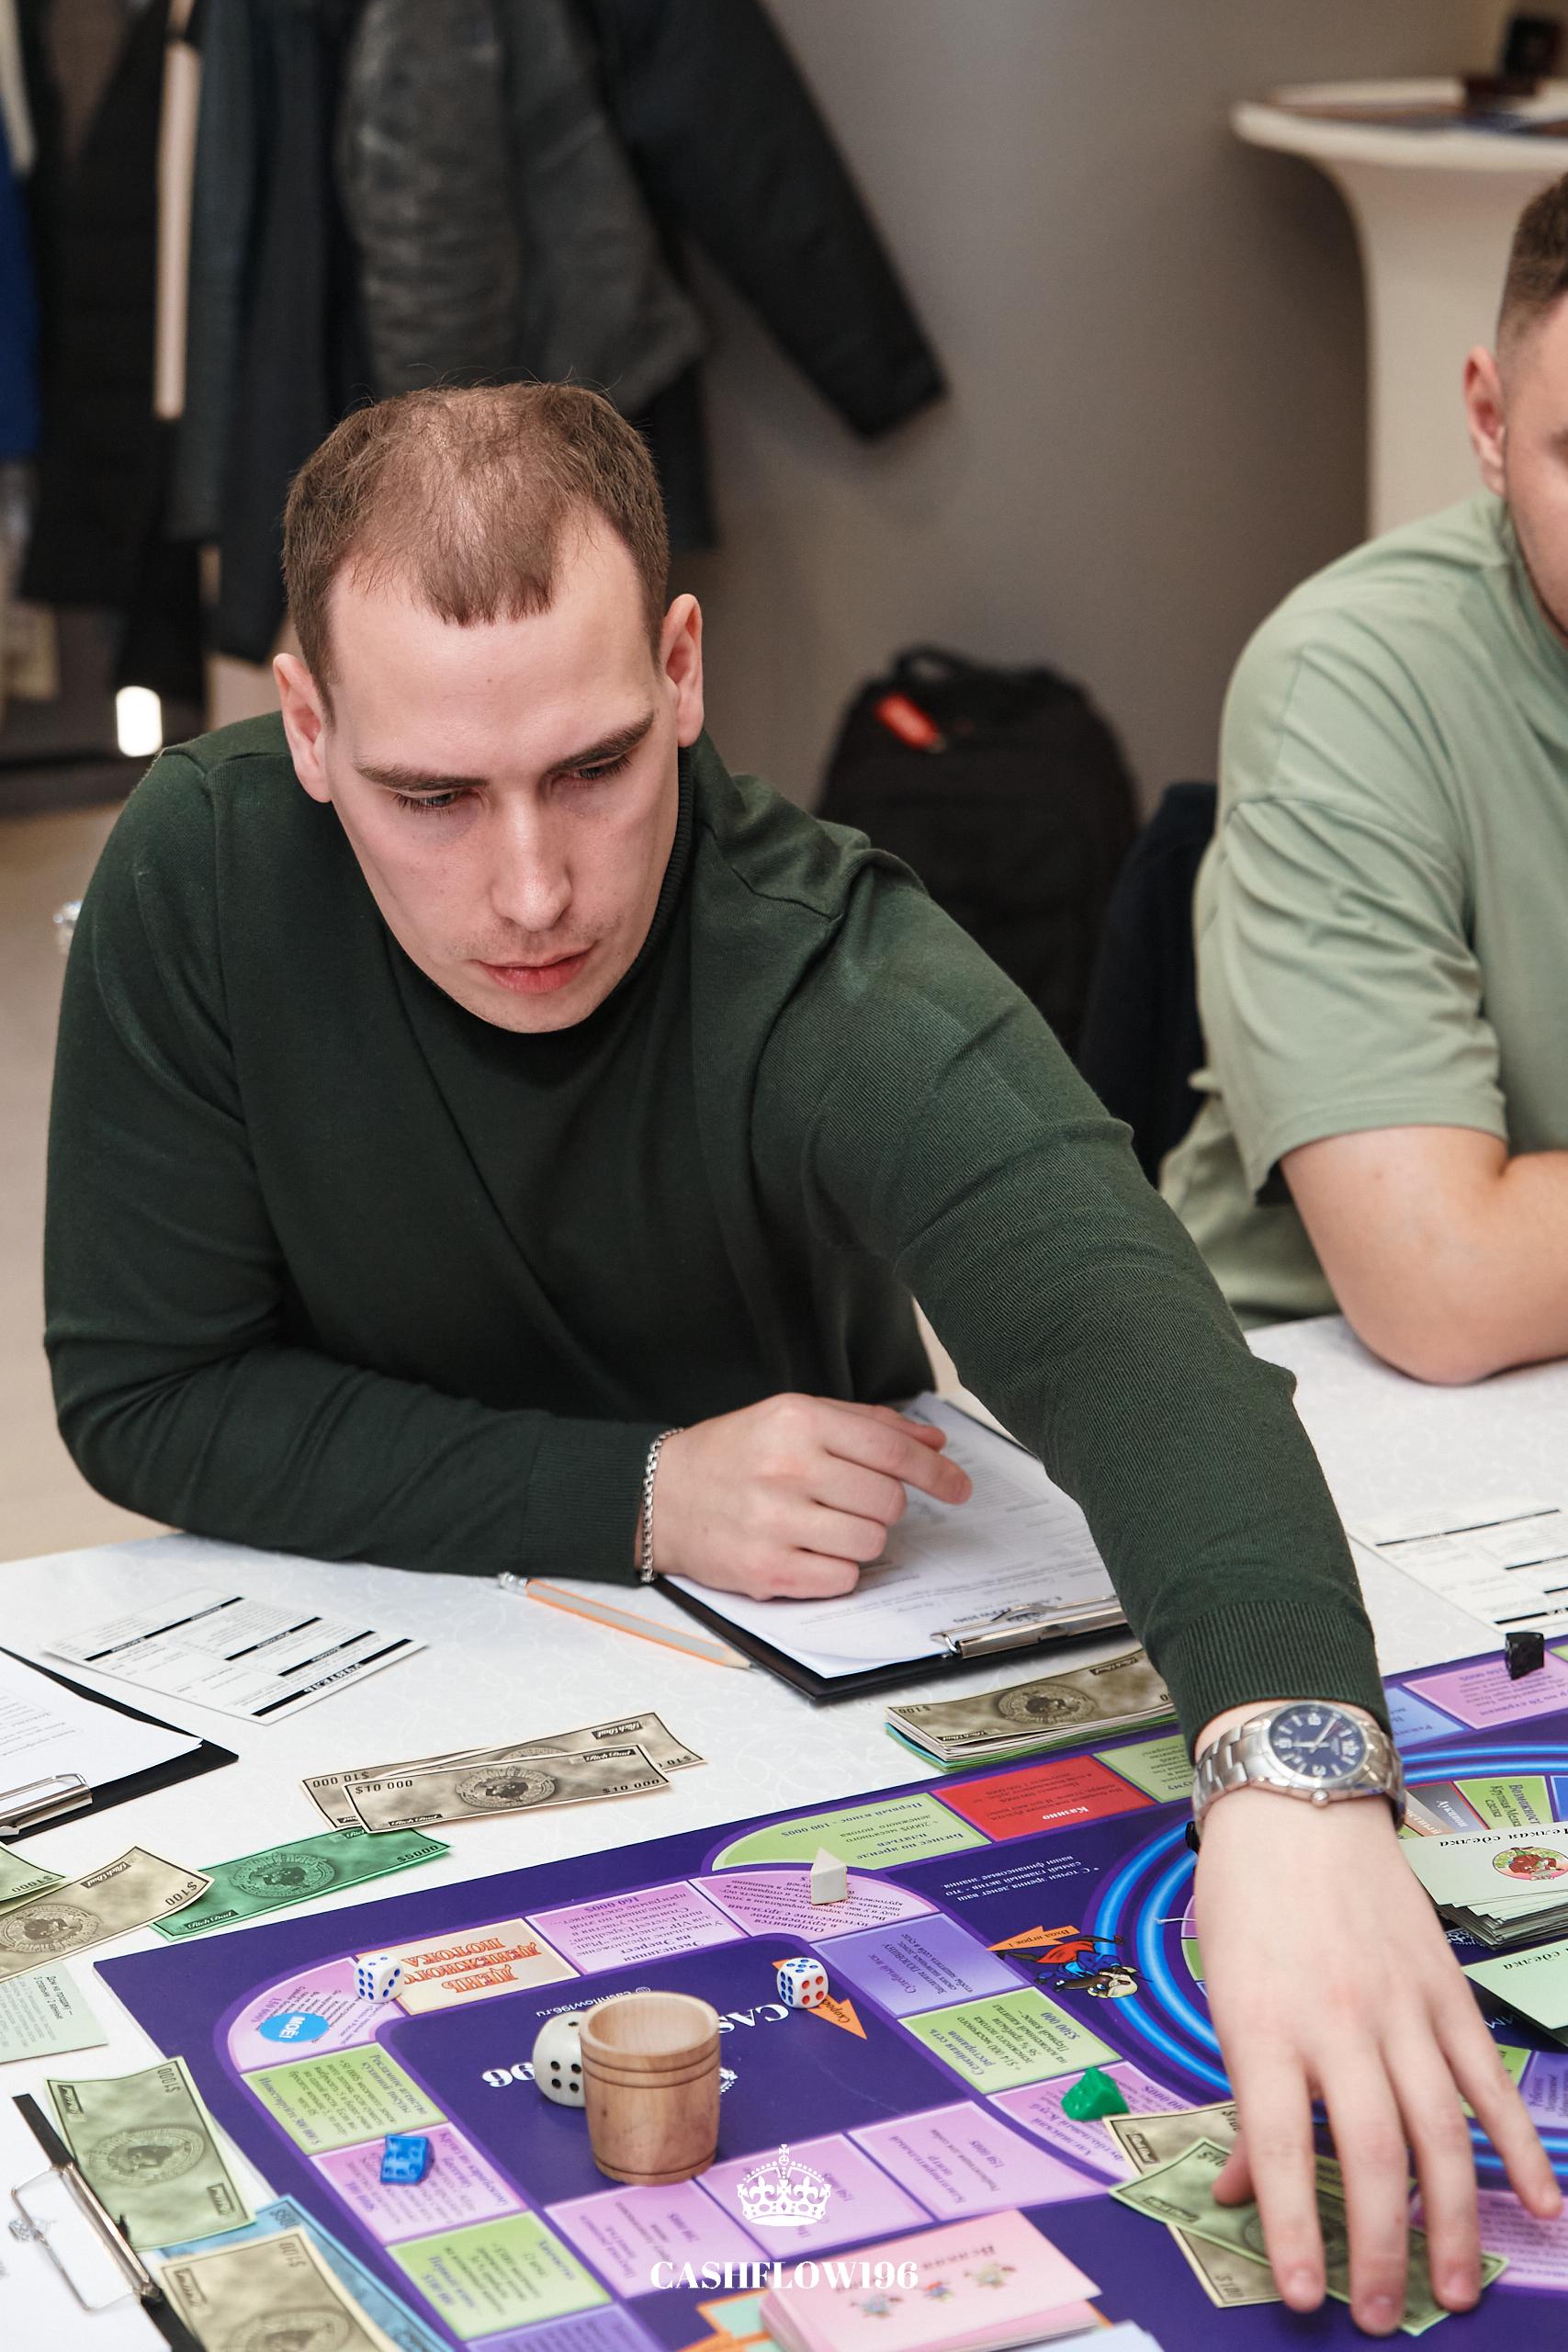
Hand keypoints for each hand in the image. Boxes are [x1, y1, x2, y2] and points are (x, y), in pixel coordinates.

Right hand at [651, 1394, 971, 1597]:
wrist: (661, 1495)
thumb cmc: (735, 1454)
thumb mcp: (794, 1417)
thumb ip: (866, 1425)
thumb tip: (933, 1441)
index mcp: (799, 1422)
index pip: (892, 1451)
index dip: (937, 1472)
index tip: (959, 1487)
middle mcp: (788, 1468)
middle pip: (888, 1502)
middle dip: (884, 1506)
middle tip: (854, 1502)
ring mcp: (776, 1522)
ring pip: (871, 1543)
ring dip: (862, 1539)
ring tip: (826, 1526)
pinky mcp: (767, 1570)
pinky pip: (842, 1579)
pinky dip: (838, 1570)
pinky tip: (810, 1551)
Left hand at [1195, 1770, 1559, 2334]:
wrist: (1298, 1802)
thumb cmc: (1246, 1897)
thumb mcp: (1221, 1993)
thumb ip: (1242, 2095)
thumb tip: (1243, 2191)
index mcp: (1263, 2022)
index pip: (1277, 2143)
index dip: (1292, 2227)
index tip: (1305, 2295)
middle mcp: (1335, 2019)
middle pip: (1370, 2152)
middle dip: (1380, 2246)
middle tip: (1383, 2315)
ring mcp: (1400, 2005)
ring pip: (1440, 2130)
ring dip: (1453, 2220)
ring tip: (1454, 2289)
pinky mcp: (1445, 1990)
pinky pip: (1487, 2079)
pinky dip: (1518, 2143)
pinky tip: (1540, 2201)